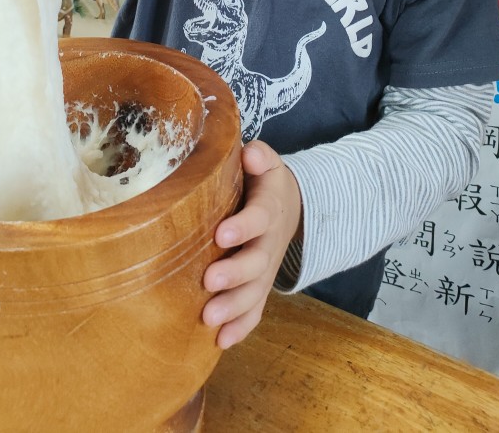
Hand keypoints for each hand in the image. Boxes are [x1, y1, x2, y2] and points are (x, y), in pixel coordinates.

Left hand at [202, 140, 301, 348]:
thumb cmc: (263, 182)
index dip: (243, 227)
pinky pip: (255, 310)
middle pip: (257, 262)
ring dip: (234, 307)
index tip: (221, 234)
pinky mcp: (260, 286)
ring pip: (255, 292)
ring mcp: (266, 269)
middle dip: (235, 275)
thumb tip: (250, 155)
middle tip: (209, 281)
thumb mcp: (266, 163)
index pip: (259, 218)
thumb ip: (260, 156)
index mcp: (268, 209)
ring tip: (209, 318)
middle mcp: (269, 242)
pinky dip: (241, 327)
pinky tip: (221, 342)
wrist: (289, 207)